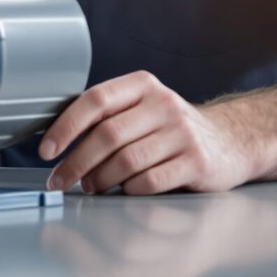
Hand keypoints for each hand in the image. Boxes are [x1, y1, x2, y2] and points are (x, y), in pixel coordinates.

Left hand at [38, 71, 265, 194]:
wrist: (231, 141)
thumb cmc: (172, 128)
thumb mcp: (142, 109)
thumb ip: (107, 117)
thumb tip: (56, 141)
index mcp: (143, 85)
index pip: (95, 100)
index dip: (65, 127)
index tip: (46, 150)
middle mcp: (163, 104)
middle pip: (107, 135)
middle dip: (76, 162)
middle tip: (60, 180)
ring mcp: (183, 133)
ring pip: (126, 161)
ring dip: (100, 179)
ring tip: (91, 187)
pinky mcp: (197, 161)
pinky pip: (150, 181)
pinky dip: (129, 190)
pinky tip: (124, 190)